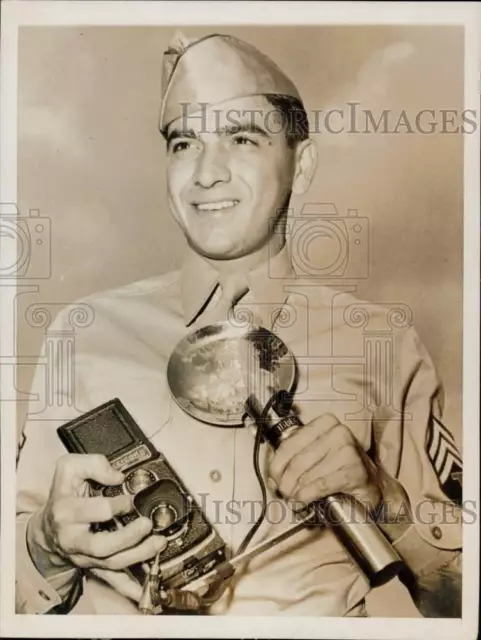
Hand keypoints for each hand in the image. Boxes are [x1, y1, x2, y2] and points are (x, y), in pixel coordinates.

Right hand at [28, 454, 166, 578]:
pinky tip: (144, 591)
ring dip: (138, 556)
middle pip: (102, 546)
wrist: (48, 527)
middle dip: (129, 538)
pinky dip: (128, 587)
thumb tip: (118, 476)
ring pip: (111, 563)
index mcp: (68, 511)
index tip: (131, 499)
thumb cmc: (64, 494)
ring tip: (159, 543)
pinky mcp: (93, 565)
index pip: (97, 510)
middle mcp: (74, 537)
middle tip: (147, 524)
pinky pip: (111, 579)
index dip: (118, 504)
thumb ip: (94, 464)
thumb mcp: (70, 468)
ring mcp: (84, 555)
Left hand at [268, 414, 382, 511]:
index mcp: (324, 423)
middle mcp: (337, 432)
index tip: (274, 479)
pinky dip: (309, 495)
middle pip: (297, 461)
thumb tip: (273, 477)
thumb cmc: (339, 466)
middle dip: (286, 482)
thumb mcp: (314, 455)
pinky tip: (304, 500)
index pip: (289, 444)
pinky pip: (322, 484)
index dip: (276, 466)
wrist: (371, 482)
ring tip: (295, 498)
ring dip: (296, 491)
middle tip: (284, 493)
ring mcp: (348, 450)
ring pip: (307, 474)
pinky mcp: (355, 470)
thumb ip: (292, 459)